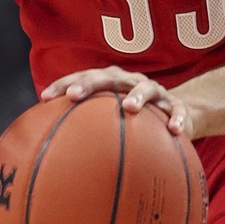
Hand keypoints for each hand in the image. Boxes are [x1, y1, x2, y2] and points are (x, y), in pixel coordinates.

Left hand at [41, 66, 192, 135]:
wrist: (177, 111)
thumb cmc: (133, 116)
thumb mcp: (111, 116)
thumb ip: (85, 124)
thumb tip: (50, 146)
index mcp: (112, 81)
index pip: (83, 78)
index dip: (64, 84)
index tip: (45, 97)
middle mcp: (131, 81)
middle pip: (109, 77)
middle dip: (89, 84)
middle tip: (74, 96)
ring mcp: (156, 92)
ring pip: (146, 88)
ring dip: (137, 95)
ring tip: (129, 107)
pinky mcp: (177, 106)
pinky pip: (179, 111)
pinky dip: (177, 119)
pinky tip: (174, 131)